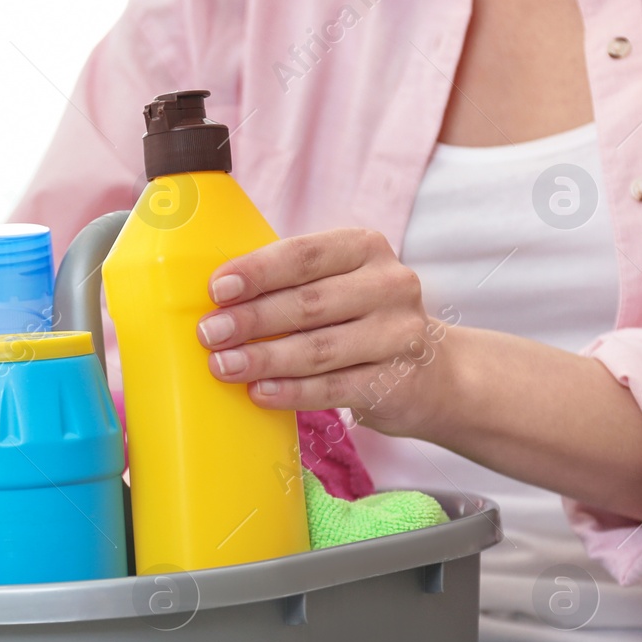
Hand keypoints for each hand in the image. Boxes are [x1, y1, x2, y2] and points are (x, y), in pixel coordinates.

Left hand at [196, 228, 453, 435]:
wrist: (433, 372)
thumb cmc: (358, 319)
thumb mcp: (336, 284)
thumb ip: (288, 282)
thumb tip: (215, 297)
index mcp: (364, 248)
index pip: (304, 255)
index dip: (258, 271)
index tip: (217, 290)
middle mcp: (390, 284)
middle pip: (308, 302)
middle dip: (252, 319)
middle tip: (209, 334)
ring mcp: (399, 333)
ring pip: (319, 348)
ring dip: (264, 358)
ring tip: (223, 366)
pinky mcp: (398, 381)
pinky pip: (335, 388)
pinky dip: (292, 392)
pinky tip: (259, 393)